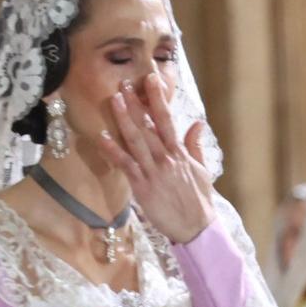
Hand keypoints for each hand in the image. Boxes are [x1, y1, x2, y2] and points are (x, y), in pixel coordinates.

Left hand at [98, 73, 216, 245]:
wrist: (197, 228)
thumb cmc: (199, 200)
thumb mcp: (202, 170)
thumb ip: (195, 145)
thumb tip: (197, 123)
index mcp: (180, 153)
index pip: (167, 120)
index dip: (158, 98)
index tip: (152, 79)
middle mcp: (166, 158)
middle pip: (148, 126)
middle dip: (136, 104)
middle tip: (124, 83)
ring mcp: (153, 172)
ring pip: (136, 140)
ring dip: (124, 119)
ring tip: (114, 100)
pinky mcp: (143, 187)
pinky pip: (126, 165)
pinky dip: (114, 151)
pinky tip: (103, 136)